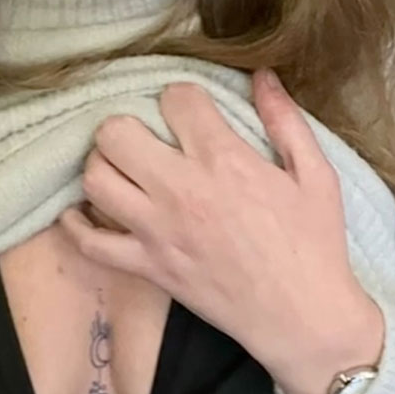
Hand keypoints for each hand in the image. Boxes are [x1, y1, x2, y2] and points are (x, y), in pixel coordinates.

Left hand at [59, 69, 384, 393]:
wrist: (303, 318)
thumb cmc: (314, 244)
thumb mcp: (316, 174)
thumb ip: (286, 120)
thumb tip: (262, 75)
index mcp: (224, 160)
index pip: (174, 99)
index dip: (180, 96)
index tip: (189, 109)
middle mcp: (181, 190)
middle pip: (116, 133)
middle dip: (127, 123)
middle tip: (144, 135)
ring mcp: (157, 231)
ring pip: (96, 179)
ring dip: (102, 165)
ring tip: (121, 167)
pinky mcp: (147, 267)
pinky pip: (91, 244)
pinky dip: (78, 226)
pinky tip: (82, 211)